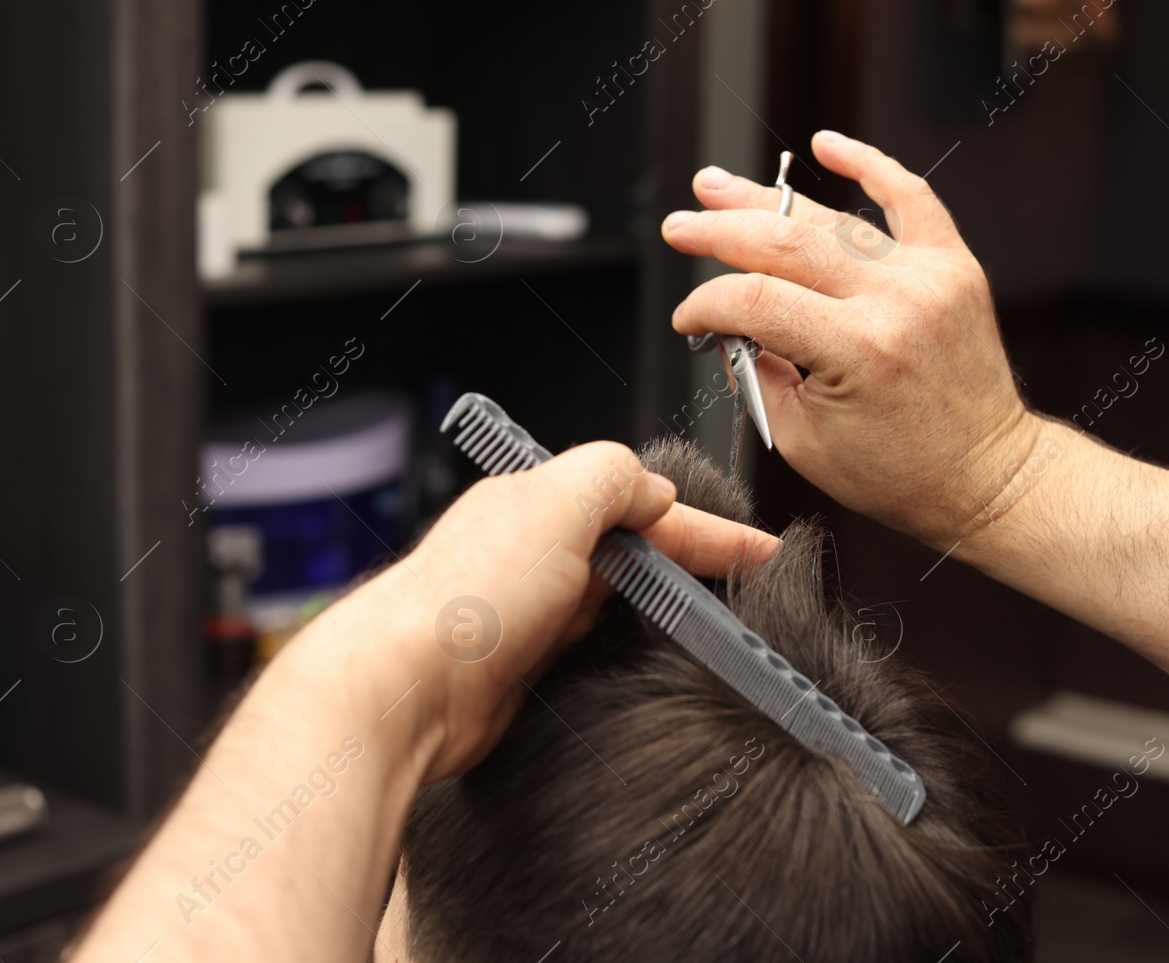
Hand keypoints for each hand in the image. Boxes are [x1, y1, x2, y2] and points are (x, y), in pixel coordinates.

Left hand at [318, 442, 779, 784]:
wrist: (408, 689)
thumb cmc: (464, 598)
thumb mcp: (556, 503)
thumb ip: (612, 478)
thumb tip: (653, 488)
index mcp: (538, 501)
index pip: (640, 502)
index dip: (706, 526)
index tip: (760, 548)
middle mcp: (530, 550)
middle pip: (631, 548)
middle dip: (689, 561)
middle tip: (751, 584)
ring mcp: (528, 607)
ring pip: (614, 597)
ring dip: (657, 606)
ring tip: (713, 621)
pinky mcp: (524, 663)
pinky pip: (592, 644)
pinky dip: (624, 645)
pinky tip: (644, 658)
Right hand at [663, 130, 1044, 549]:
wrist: (985, 473)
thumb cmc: (899, 470)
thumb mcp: (803, 439)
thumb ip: (758, 372)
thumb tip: (729, 322)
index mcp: (858, 351)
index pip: (755, 301)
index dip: (707, 303)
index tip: (688, 318)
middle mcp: (895, 302)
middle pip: (785, 243)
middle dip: (719, 232)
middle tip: (680, 226)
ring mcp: (928, 276)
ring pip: (832, 220)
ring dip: (766, 199)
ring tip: (715, 186)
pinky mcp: (952, 265)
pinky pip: (910, 197)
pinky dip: (868, 165)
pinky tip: (826, 144)